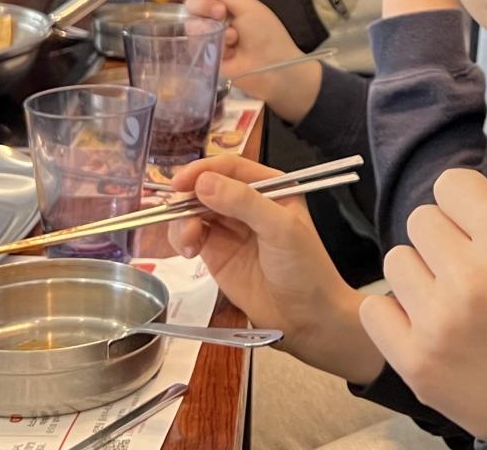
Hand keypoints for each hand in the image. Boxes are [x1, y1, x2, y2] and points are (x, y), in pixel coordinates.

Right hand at [167, 154, 382, 382]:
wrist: (307, 318)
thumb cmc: (304, 268)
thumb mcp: (281, 228)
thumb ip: (243, 202)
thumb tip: (202, 183)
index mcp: (270, 187)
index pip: (230, 167)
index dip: (203, 171)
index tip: (179, 183)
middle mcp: (247, 203)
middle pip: (205, 187)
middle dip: (187, 199)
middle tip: (179, 218)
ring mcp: (230, 229)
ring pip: (193, 211)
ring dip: (182, 221)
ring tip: (190, 244)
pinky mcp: (216, 253)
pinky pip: (190, 235)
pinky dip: (182, 238)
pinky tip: (189, 252)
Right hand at [181, 0, 322, 124]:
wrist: (271, 67)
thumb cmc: (265, 33)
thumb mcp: (247, 5)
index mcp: (229, 0)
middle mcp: (215, 15)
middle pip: (193, 1)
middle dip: (204, 4)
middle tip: (221, 12)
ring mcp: (208, 34)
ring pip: (191, 21)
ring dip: (211, 27)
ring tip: (234, 38)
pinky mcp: (204, 54)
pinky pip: (194, 42)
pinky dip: (213, 44)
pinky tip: (229, 52)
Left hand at [361, 121, 486, 437]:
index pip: (451, 184)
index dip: (469, 208)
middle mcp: (471, 278)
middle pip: (421, 219)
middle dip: (446, 241)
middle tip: (477, 274)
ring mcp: (439, 321)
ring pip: (396, 260)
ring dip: (421, 277)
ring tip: (458, 302)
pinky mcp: (415, 360)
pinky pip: (374, 308)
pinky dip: (395, 317)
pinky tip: (433, 328)